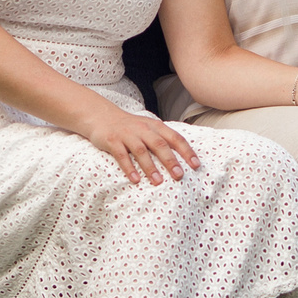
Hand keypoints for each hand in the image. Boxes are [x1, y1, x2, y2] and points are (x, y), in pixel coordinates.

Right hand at [82, 105, 201, 185]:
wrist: (102, 116)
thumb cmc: (130, 127)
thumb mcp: (149, 128)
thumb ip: (163, 139)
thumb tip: (183, 159)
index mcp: (155, 126)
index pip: (175, 138)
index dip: (186, 151)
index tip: (196, 165)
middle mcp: (143, 129)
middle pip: (160, 145)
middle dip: (170, 160)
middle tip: (179, 175)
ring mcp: (127, 134)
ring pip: (141, 151)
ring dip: (150, 167)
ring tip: (158, 181)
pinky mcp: (112, 141)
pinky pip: (121, 155)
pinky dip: (129, 168)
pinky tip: (135, 180)